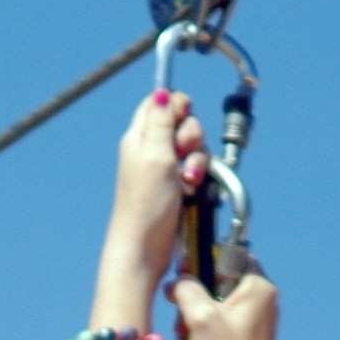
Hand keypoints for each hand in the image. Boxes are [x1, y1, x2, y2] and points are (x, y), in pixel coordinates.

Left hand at [105, 89, 208, 292]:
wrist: (145, 248)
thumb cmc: (146, 205)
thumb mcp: (154, 154)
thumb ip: (161, 120)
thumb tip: (161, 92)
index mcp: (140, 136)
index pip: (160, 102)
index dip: (177, 107)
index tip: (181, 121)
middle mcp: (152, 150)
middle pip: (183, 124)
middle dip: (192, 138)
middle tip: (181, 155)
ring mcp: (165, 169)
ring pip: (194, 149)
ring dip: (198, 161)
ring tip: (188, 181)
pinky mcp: (177, 187)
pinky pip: (197, 171)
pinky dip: (199, 178)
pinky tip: (192, 190)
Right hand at [170, 266, 277, 339]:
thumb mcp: (200, 317)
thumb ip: (185, 289)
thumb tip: (175, 281)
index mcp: (259, 287)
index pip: (230, 255)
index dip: (204, 261)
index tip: (184, 274)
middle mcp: (262, 300)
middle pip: (220, 280)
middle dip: (195, 296)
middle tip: (181, 313)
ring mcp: (256, 321)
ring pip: (216, 304)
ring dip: (195, 316)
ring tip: (185, 335)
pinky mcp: (247, 339)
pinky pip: (220, 323)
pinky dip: (204, 330)